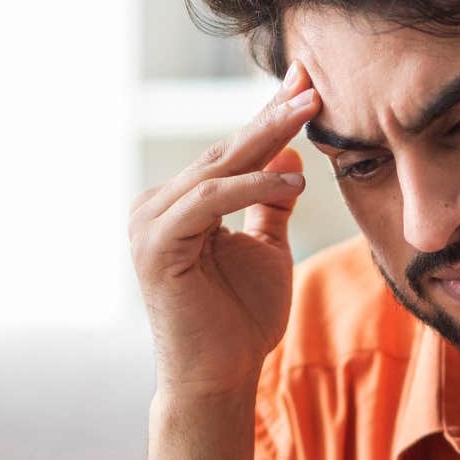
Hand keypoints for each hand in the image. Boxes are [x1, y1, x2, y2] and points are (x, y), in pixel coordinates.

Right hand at [130, 61, 321, 399]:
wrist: (219, 379)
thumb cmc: (241, 322)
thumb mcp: (266, 250)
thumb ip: (269, 203)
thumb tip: (289, 153)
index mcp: (177, 205)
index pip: (229, 154)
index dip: (268, 119)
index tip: (307, 85)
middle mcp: (154, 207)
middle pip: (223, 152)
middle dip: (270, 114)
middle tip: (311, 81)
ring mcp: (148, 224)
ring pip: (217, 169)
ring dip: (266, 137)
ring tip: (311, 111)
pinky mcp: (155, 245)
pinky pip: (210, 201)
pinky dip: (251, 187)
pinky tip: (292, 180)